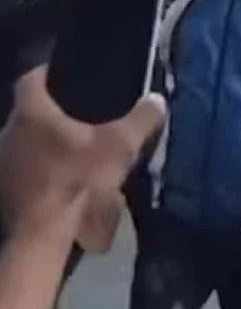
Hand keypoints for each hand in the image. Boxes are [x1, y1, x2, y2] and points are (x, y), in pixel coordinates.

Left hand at [0, 68, 163, 246]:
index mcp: (31, 112)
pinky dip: (36, 169)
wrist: (42, 234)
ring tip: (71, 149)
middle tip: (79, 117)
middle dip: (51, 113)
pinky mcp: (3, 190)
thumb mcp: (120, 146)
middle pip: (28, 111)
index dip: (49, 73)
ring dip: (42, 143)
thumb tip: (157, 99)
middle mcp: (8, 131)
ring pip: (23, 141)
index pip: (31, 78)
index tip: (67, 78)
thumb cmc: (77, 179)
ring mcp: (2, 163)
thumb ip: (141, 120)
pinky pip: (20, 168)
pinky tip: (58, 178)